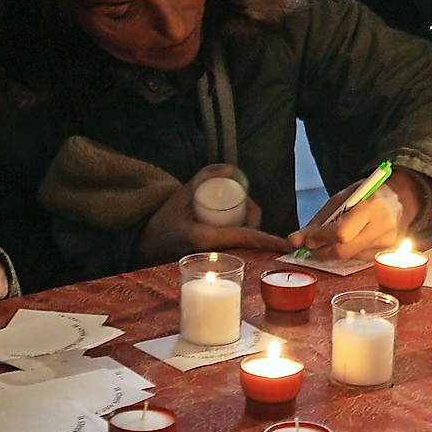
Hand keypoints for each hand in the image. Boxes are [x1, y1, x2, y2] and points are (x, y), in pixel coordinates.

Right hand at [131, 164, 292, 266]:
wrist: (143, 251)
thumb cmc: (160, 227)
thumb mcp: (177, 199)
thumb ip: (200, 179)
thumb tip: (230, 168)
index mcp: (207, 239)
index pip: (245, 237)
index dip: (269, 240)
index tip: (287, 243)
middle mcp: (215, 254)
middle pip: (249, 238)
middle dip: (254, 220)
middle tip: (244, 202)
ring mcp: (216, 261)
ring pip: (244, 244)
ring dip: (249, 228)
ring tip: (238, 210)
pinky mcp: (215, 263)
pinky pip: (236, 249)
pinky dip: (243, 237)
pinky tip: (239, 225)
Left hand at [291, 168, 421, 260]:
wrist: (398, 199)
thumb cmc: (366, 195)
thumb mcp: (341, 199)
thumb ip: (318, 221)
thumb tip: (294, 241)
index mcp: (372, 206)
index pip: (341, 233)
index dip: (320, 238)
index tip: (307, 237)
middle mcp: (383, 227)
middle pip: (344, 251)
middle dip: (322, 250)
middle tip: (312, 244)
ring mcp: (387, 243)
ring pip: (349, 258)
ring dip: (332, 252)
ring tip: (330, 238)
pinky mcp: (386, 253)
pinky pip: (357, 259)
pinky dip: (346, 252)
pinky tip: (349, 240)